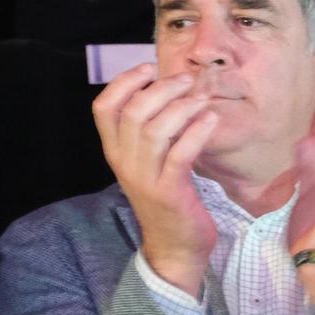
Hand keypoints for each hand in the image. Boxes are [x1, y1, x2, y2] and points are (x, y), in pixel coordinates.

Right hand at [92, 64, 219, 296]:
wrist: (175, 247)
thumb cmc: (169, 197)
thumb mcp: (151, 162)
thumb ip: (152, 131)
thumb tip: (169, 90)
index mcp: (115, 151)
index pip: (103, 107)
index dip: (123, 82)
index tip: (149, 67)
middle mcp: (124, 162)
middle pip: (132, 112)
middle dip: (161, 88)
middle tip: (187, 80)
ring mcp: (145, 178)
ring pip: (154, 130)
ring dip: (181, 107)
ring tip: (202, 98)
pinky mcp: (169, 192)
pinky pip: (180, 155)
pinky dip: (196, 132)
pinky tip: (211, 120)